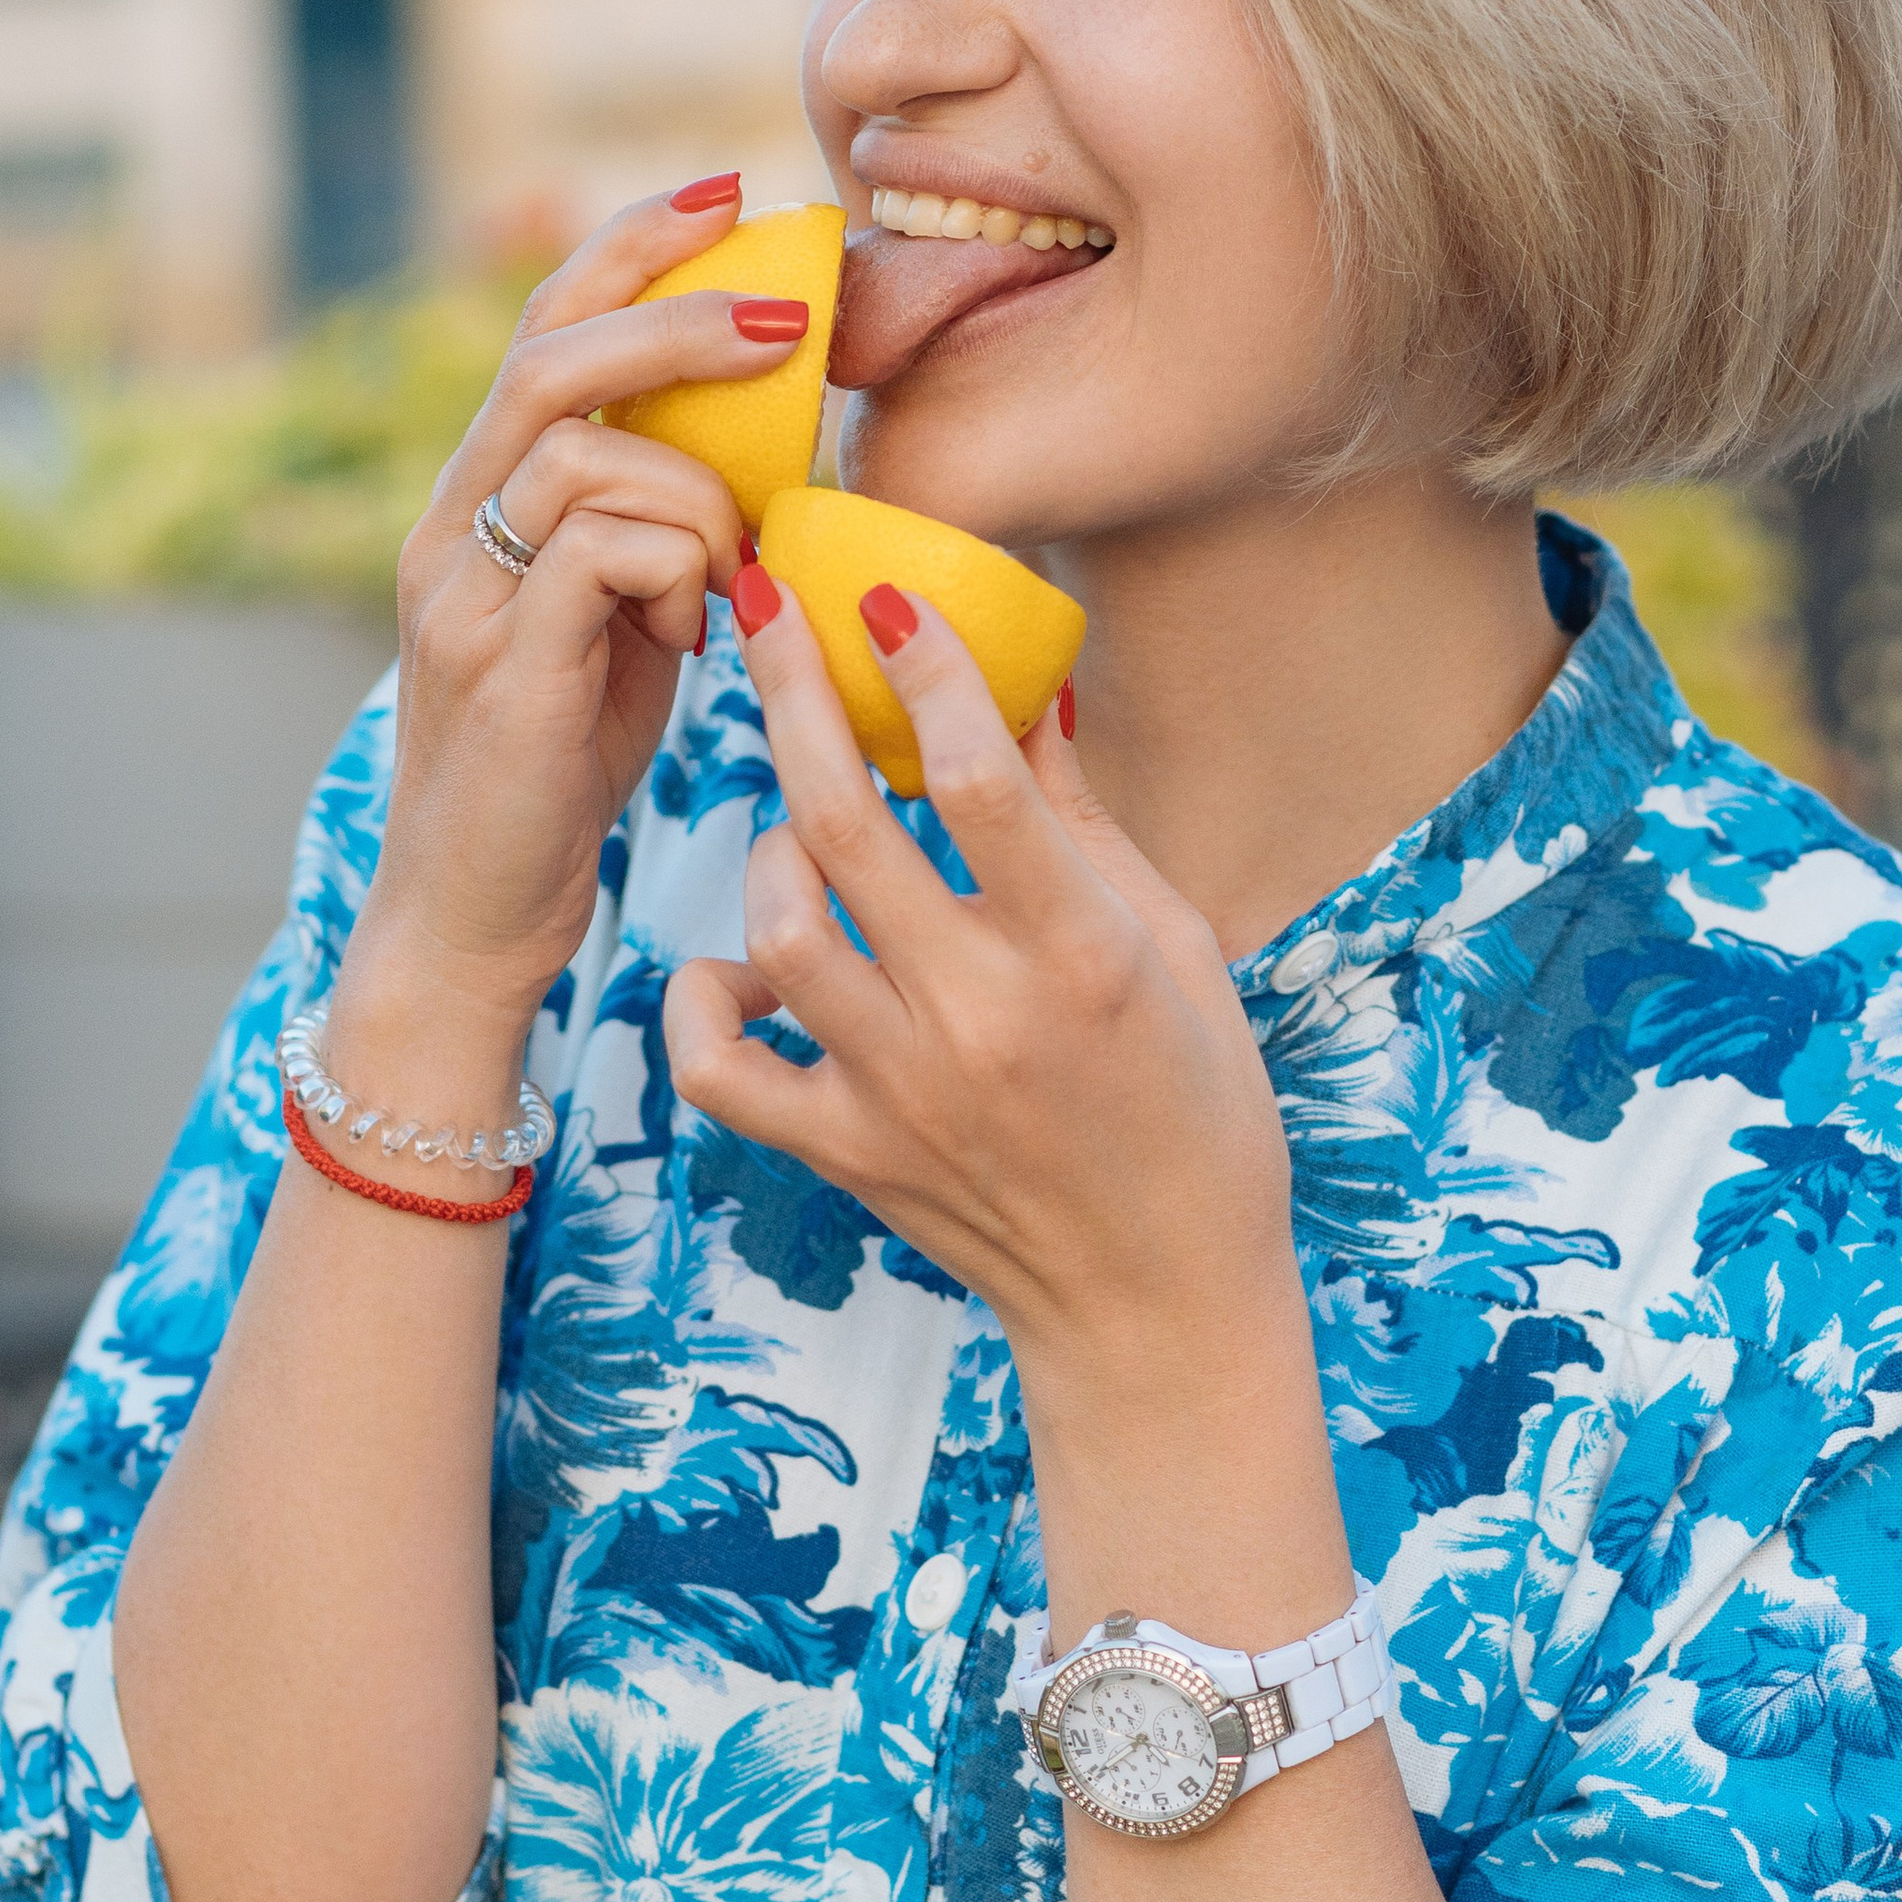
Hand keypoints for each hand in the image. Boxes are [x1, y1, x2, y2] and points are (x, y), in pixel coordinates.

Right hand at [347, 185, 805, 1030]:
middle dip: (681, 317)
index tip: (729, 193)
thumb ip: (652, 536)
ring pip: (586, 457)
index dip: (630, 246)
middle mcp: (447, 527)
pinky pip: (598, 554)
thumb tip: (758, 464)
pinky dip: (674, 570)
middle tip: (793, 318)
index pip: (544, 328)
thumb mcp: (616, 626)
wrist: (474, 915)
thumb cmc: (557, 771)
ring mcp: (459, 594)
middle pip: (552, 357)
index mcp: (477, 501)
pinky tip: (696, 634)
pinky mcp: (495, 665)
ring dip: (698, 497)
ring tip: (733, 577)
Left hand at [661, 572, 1299, 1406]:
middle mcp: (980, 1020)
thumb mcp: (1177, 948)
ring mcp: (899, 1093)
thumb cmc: (1195, 1111)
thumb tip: (1026, 686)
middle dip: (791, 691)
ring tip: (802, 819)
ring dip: (769, 842)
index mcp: (1084, 957)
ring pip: (774, 927)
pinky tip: (743, 963)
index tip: (887, 597)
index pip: (980, 780)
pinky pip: (722, 1065)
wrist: (1159, 1305)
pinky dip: (707, 1000)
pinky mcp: (845, 1153)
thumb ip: (1084, 820)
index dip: (925, 669)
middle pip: (842, 824)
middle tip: (763, 601)